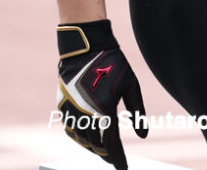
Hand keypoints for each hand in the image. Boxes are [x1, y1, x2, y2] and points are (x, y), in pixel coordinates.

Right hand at [56, 20, 146, 169]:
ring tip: (103, 151)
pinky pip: (70, 130)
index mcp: (104, 110)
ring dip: (91, 148)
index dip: (117, 158)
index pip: (110, 143)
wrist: (86, 49)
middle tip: (115, 160)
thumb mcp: (132, 86)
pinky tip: (87, 140)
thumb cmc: (114, 65)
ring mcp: (71, 111)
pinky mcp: (63, 106)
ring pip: (80, 140)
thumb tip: (143, 136)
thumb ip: (137, 112)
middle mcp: (85, 114)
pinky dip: (79, 139)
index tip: (123, 168)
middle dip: (105, 154)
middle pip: (95, 145)